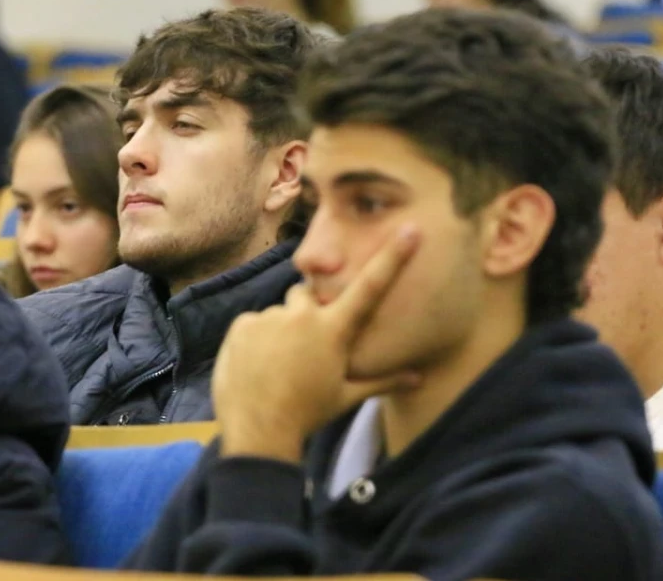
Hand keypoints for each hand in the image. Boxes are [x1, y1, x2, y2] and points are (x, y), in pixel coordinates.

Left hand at [214, 225, 421, 463]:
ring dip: (279, 331)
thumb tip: (420, 378)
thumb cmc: (308, 414)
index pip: (370, 288)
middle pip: (307, 297)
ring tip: (275, 366)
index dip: (392, 258)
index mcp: (334, 330)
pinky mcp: (242, 324)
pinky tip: (256, 365)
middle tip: (302, 350)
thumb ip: (383, 381)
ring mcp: (270, 318)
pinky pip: (253, 324)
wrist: (259, 432)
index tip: (411, 230)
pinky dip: (255, 340)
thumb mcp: (346, 397)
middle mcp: (303, 316)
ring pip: (278, 315)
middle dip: (307, 314)